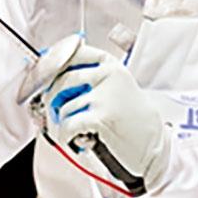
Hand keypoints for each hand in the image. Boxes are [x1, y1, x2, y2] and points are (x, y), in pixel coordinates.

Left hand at [34, 37, 169, 190]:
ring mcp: (104, 95)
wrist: (153, 144)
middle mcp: (107, 75)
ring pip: (64, 106)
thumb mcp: (115, 88)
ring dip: (64, 123)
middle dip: (52, 98)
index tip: (43, 74)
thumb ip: (89, 79)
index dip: (53, 62)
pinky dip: (67, 135)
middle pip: (61, 79)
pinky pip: (69, 124)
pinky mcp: (101, 116)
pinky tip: (77, 140)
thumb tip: (51, 77)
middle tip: (55, 111)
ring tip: (77, 131)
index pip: (73, 52)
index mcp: (110, 65)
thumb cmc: (131, 119)